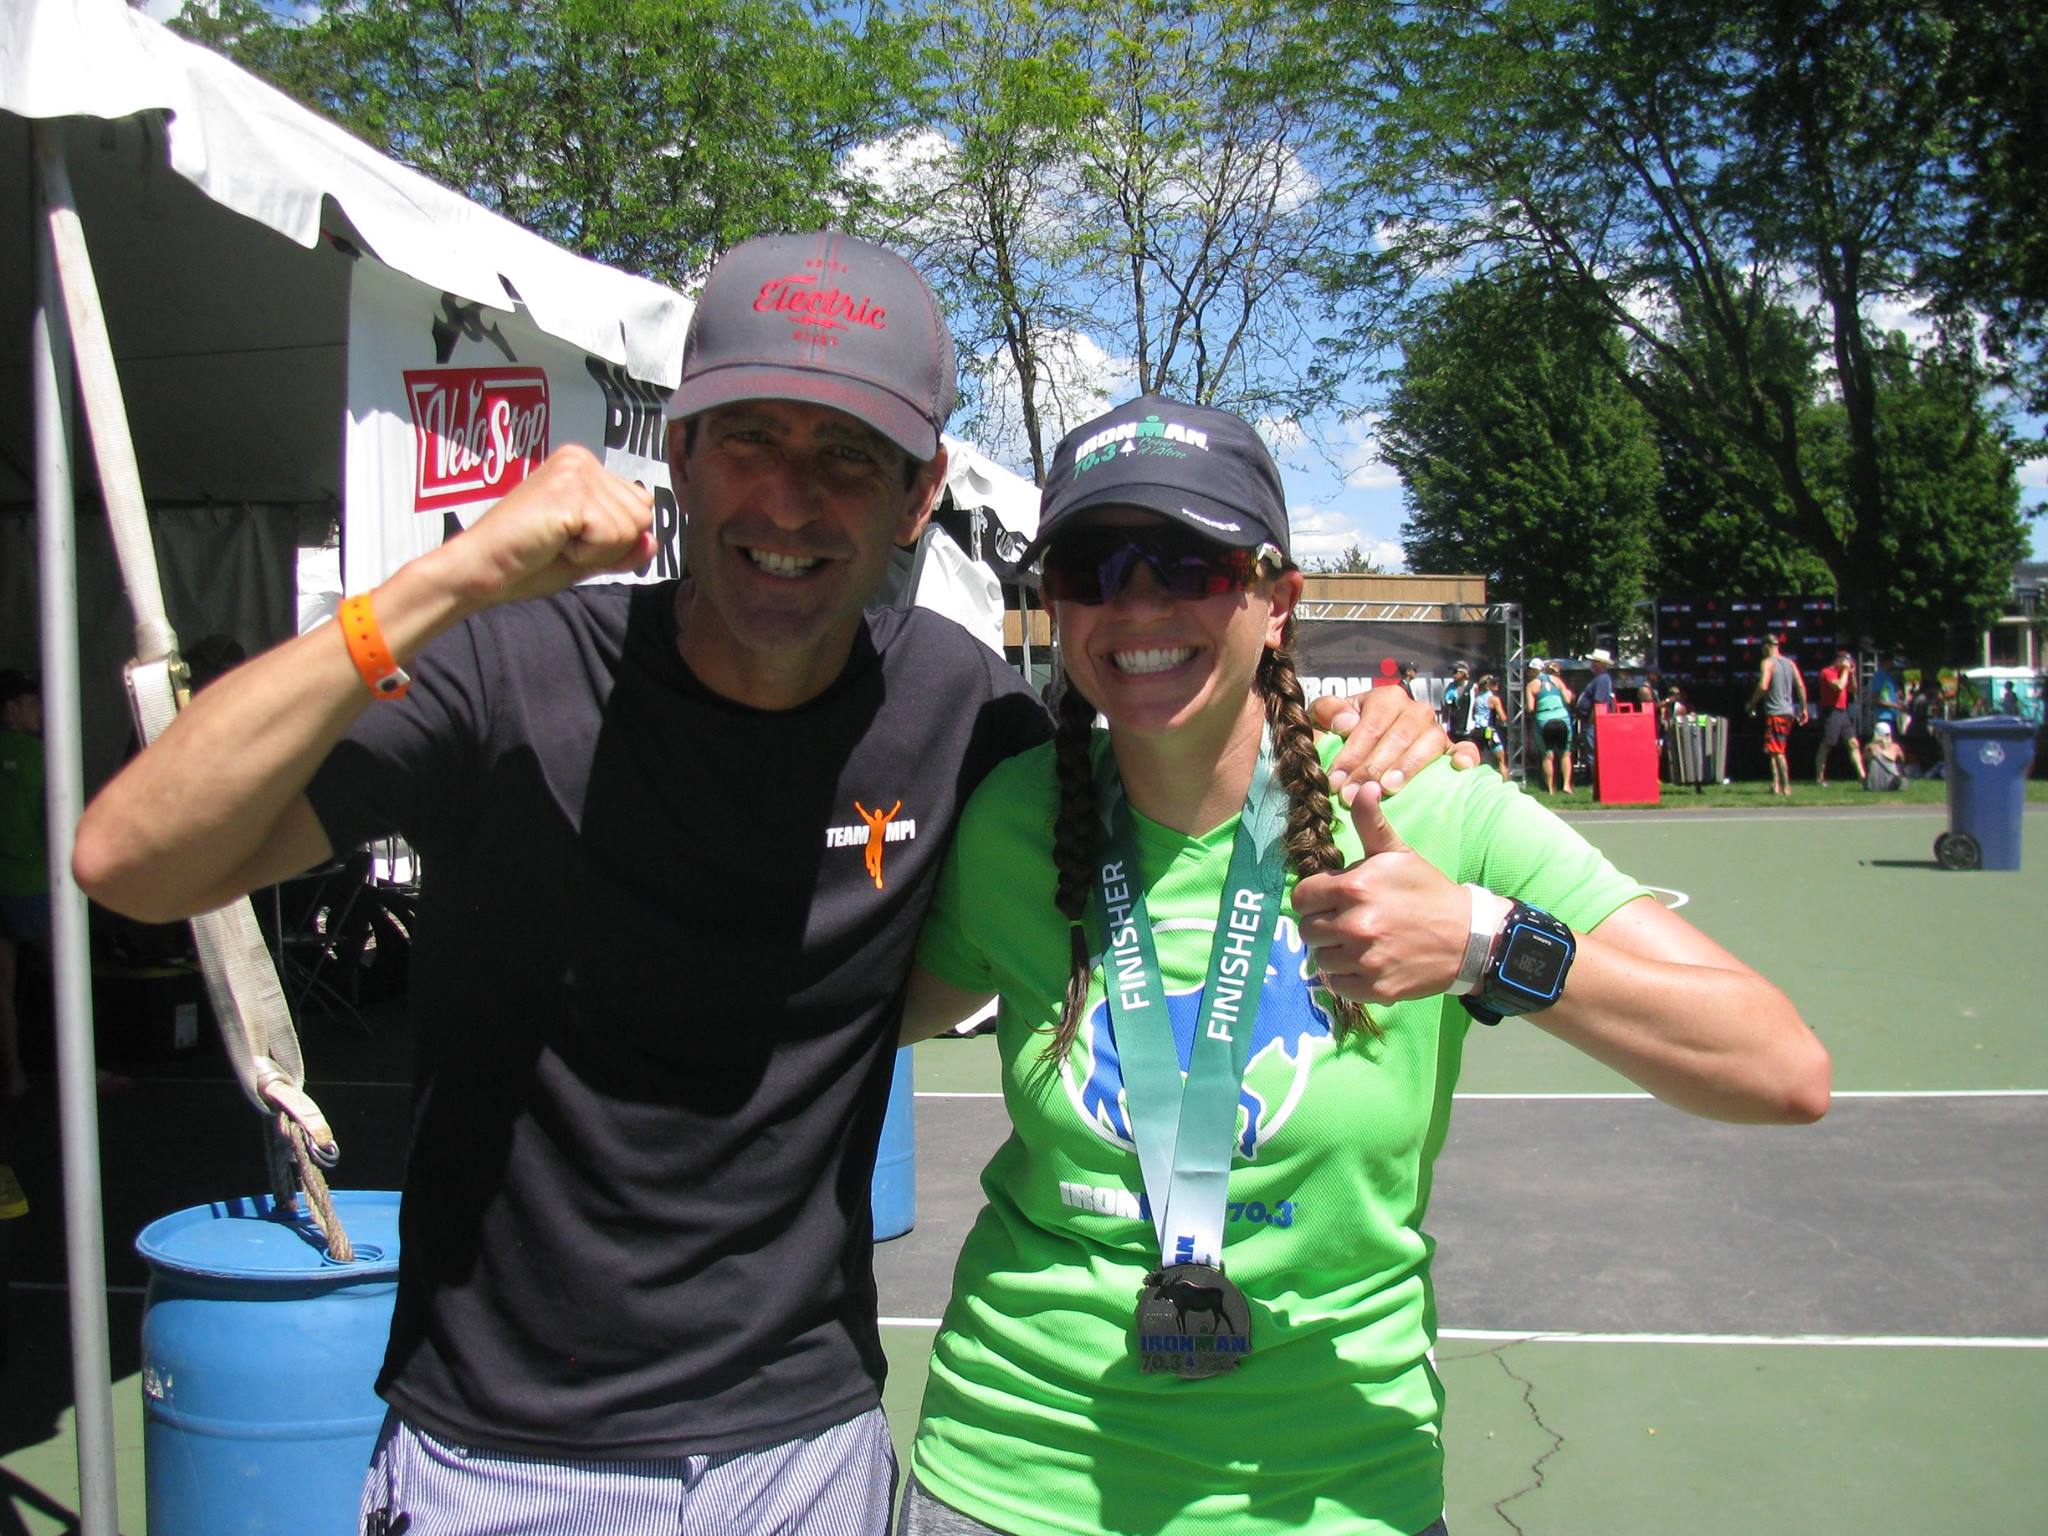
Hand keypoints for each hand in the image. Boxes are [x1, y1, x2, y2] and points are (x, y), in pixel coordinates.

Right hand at [430, 445, 656, 611]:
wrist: (481, 569)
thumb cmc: (524, 562)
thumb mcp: (587, 556)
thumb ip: (621, 547)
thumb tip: (653, 540)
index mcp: (584, 467)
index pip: (639, 507)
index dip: (613, 539)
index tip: (569, 540)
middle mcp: (582, 458)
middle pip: (642, 515)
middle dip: (609, 545)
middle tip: (561, 543)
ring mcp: (576, 470)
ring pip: (631, 528)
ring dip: (596, 550)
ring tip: (555, 542)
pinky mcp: (570, 490)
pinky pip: (612, 535)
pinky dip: (586, 553)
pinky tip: (553, 543)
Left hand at [1292, 781, 1468, 1003]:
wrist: (1469, 937)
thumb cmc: (1427, 892)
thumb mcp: (1398, 854)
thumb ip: (1370, 824)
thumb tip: (1363, 787)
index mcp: (1355, 888)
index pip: (1302, 897)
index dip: (1313, 898)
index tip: (1330, 900)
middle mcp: (1356, 925)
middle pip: (1308, 930)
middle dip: (1323, 925)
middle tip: (1347, 922)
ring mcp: (1366, 959)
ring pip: (1321, 959)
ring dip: (1335, 953)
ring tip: (1360, 943)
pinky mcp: (1376, 988)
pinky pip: (1337, 985)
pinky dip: (1346, 978)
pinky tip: (1366, 964)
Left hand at [1313, 687, 1480, 806]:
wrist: (1367, 746)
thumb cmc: (1345, 734)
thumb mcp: (1327, 718)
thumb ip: (1327, 711)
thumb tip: (1346, 722)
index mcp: (1386, 698)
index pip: (1370, 726)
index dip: (1352, 754)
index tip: (1336, 780)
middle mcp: (1415, 710)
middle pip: (1397, 737)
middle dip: (1372, 768)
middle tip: (1354, 795)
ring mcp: (1436, 730)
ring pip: (1428, 743)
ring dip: (1408, 766)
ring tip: (1388, 788)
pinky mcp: (1451, 749)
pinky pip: (1466, 748)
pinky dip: (1465, 755)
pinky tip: (1459, 767)